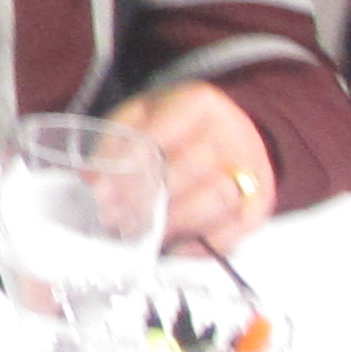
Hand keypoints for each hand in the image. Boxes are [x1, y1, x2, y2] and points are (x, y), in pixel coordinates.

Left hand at [108, 80, 274, 254]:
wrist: (228, 130)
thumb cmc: (173, 125)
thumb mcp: (140, 116)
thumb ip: (116, 143)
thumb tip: (89, 184)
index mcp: (199, 104)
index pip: (161, 136)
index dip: (128, 167)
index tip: (99, 192)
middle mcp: (232, 135)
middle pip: (191, 171)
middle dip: (149, 201)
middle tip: (113, 219)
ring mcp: (252, 170)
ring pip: (217, 202)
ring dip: (174, 225)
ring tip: (140, 235)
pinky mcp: (261, 203)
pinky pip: (239, 229)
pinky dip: (205, 244)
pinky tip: (176, 248)